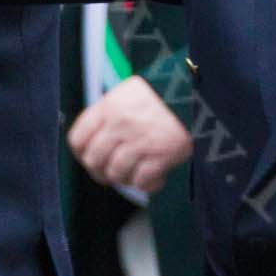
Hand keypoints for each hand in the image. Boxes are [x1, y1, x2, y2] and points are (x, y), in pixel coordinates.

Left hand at [68, 76, 191, 195]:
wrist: (197, 91)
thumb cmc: (166, 90)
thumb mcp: (130, 92)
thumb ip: (111, 113)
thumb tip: (98, 137)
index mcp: (109, 107)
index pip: (77, 139)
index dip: (82, 153)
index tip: (91, 157)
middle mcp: (120, 125)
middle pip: (94, 160)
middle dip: (102, 171)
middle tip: (114, 172)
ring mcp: (139, 141)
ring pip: (116, 174)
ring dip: (126, 179)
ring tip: (138, 173)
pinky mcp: (161, 155)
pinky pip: (142, 182)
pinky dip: (148, 185)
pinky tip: (157, 178)